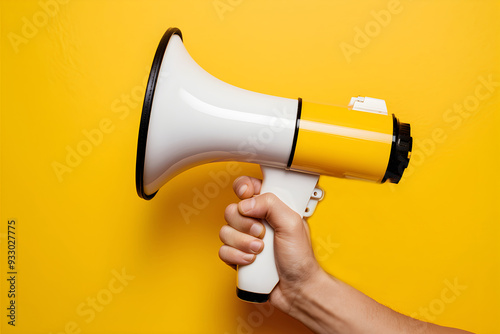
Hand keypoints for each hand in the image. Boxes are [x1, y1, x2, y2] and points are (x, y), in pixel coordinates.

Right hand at [219, 176, 324, 312]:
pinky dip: (236, 257)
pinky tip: (251, 261)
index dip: (243, 188)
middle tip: (262, 233)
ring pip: (225, 231)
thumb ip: (271, 204)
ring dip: (242, 243)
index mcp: (271, 208)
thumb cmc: (300, 258)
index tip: (245, 194)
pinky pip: (223, 250)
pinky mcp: (237, 256)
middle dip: (245, 224)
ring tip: (259, 251)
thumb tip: (246, 203)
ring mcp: (245, 239)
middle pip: (232, 210)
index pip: (248, 187)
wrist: (296, 290)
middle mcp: (256, 221)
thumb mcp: (292, 223)